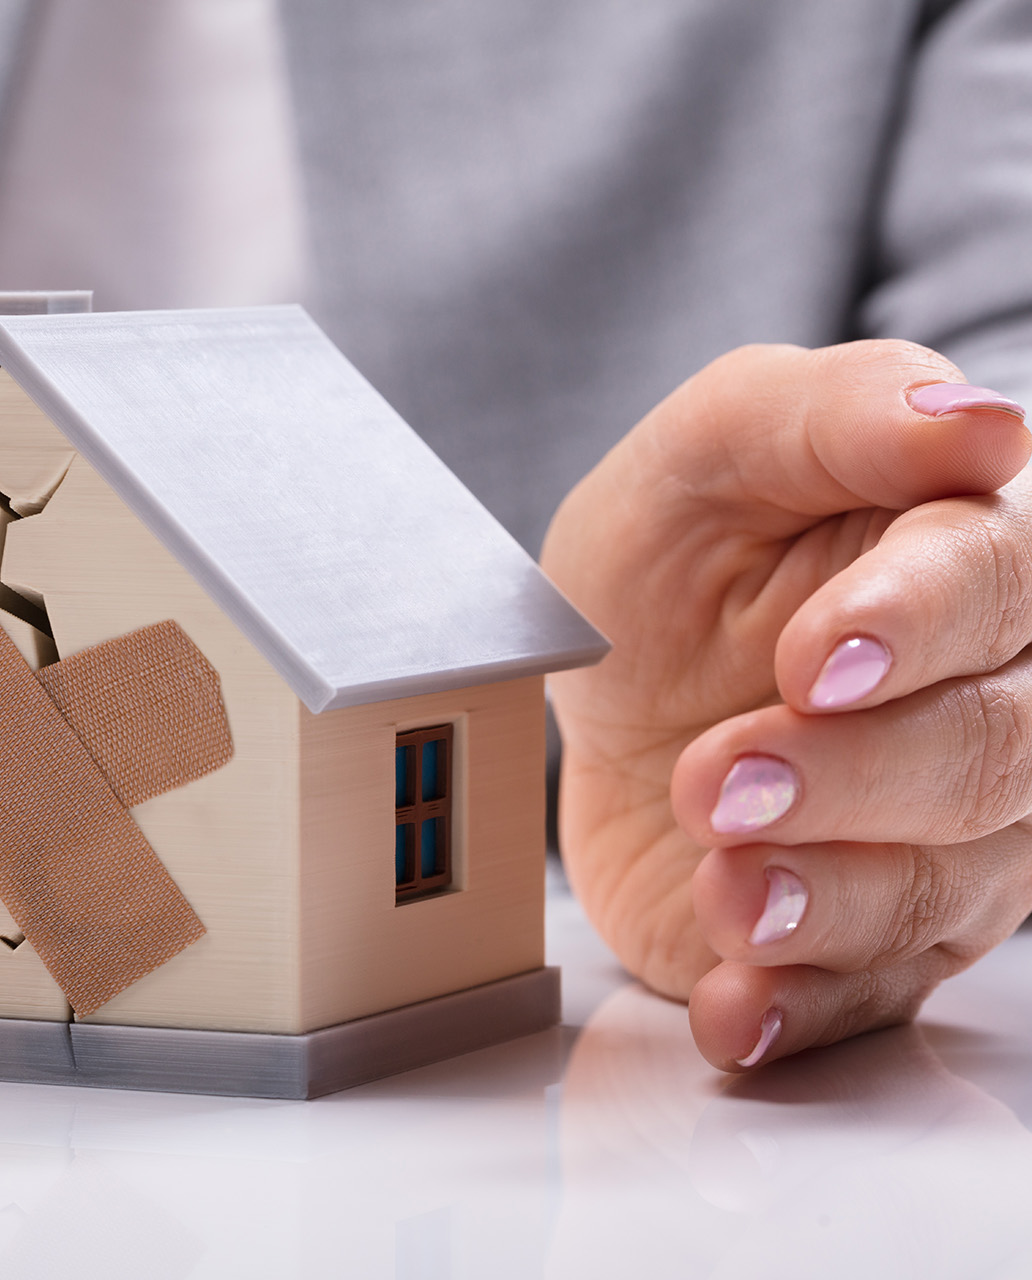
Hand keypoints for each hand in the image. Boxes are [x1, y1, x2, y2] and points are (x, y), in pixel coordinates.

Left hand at [543, 340, 1031, 1069]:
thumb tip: (978, 423)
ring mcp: (948, 834)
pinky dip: (796, 1008)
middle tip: (719, 778)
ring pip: (947, 887)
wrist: (605, 683)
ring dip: (825, 898)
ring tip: (722, 882)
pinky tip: (732, 1008)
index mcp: (970, 556)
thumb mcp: (710, 451)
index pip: (1003, 583)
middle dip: (854, 776)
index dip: (918, 624)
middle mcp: (993, 702)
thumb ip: (833, 417)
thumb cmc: (677, 554)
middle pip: (995, 754)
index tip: (814, 658)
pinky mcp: (871, 938)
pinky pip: (870, 996)